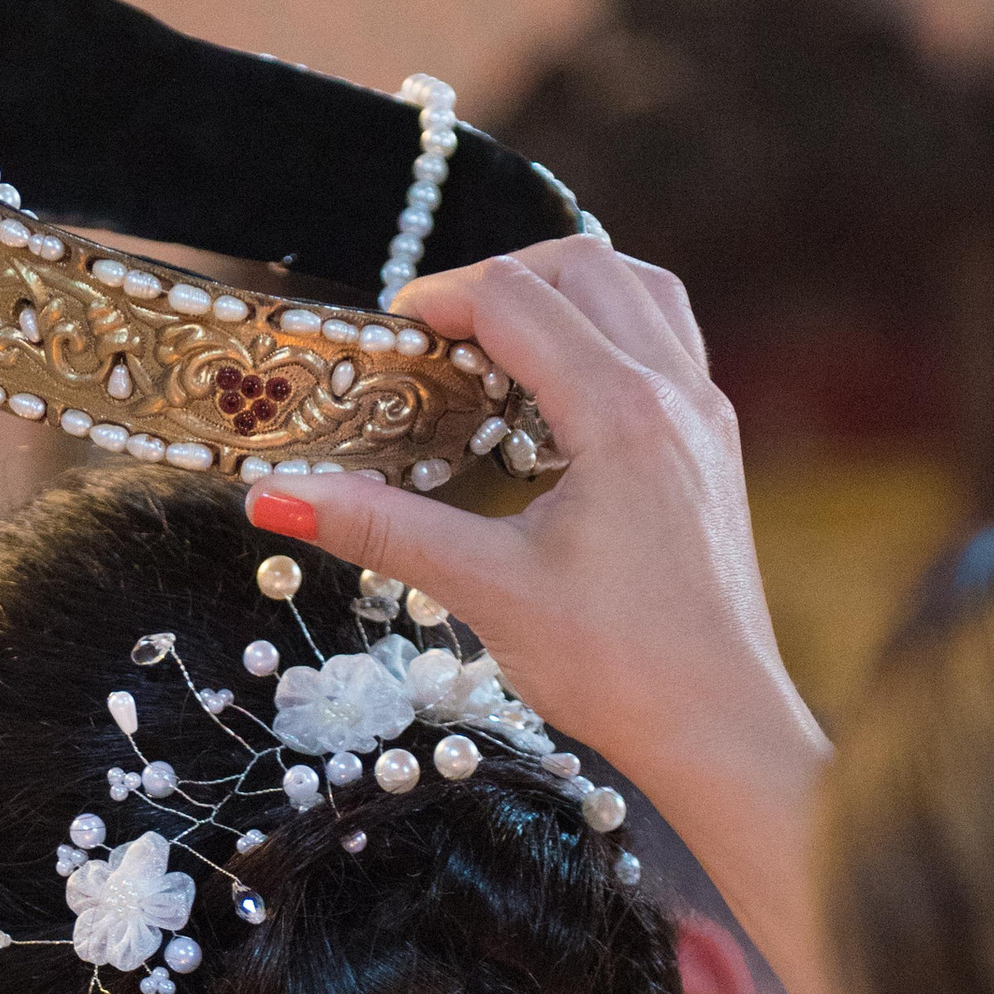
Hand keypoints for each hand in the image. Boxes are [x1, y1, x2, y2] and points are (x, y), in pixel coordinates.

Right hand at [252, 244, 840, 993]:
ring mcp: (705, 413)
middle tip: (433, 341)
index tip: (386, 339)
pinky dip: (604, 330)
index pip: (514, 299)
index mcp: (622, 414)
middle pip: (581, 266)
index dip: (437, 301)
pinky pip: (663, 338)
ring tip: (492, 350)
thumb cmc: (618, 668)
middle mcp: (675, 393)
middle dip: (495, 281)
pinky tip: (553, 394)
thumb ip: (380, 528)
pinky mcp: (712, 443)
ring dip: (559, 293)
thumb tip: (275, 496)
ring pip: (635, 288)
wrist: (719, 728)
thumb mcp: (485, 590)